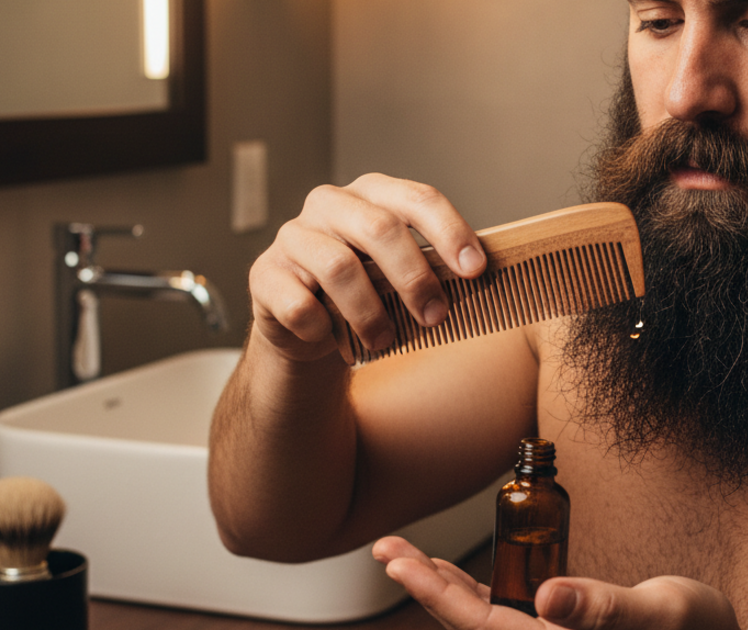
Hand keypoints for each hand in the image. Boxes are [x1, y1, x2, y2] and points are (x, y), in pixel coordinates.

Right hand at [248, 173, 486, 362]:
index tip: (475, 269)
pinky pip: (300, 303)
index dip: (449, 232)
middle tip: (435, 315)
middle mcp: (330, 204)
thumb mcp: (401, 273)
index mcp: (372, 194)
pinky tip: (333, 339)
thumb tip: (482, 278)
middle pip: (379, 228)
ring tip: (386, 342)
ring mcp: (293, 236)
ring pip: (339, 267)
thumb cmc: (365, 292)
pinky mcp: (265, 274)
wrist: (305, 327)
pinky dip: (323, 328)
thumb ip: (434, 266)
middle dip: (414, 277)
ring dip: (371, 313)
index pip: (417, 198)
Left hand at [373, 536, 740, 629]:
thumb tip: (548, 600)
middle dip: (425, 586)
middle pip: (469, 625)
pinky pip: (502, 619)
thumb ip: (603, 610)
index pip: (482, 627)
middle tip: (385, 549)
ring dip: (442, 589)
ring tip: (404, 557)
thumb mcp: (659, 613)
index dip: (436, 594)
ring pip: (481, 621)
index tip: (399, 563)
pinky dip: (473, 595)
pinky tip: (455, 577)